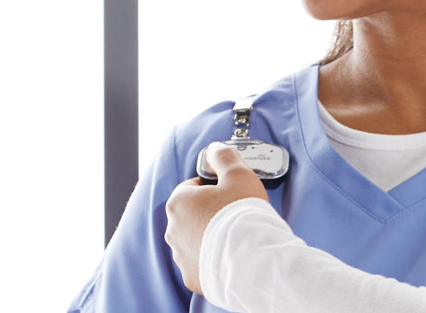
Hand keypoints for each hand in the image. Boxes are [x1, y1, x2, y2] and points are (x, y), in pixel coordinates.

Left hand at [165, 142, 270, 294]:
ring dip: (209, 236)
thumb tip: (216, 149)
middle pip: (191, 213)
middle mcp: (173, 230)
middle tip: (234, 213)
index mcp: (180, 202)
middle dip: (209, 212)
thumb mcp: (238, 174)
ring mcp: (181, 255)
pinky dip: (212, 258)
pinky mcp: (192, 276)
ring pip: (194, 239)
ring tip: (235, 235)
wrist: (251, 259)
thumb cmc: (242, 215)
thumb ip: (224, 157)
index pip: (191, 186)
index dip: (212, 186)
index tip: (228, 191)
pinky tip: (231, 254)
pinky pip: (201, 263)